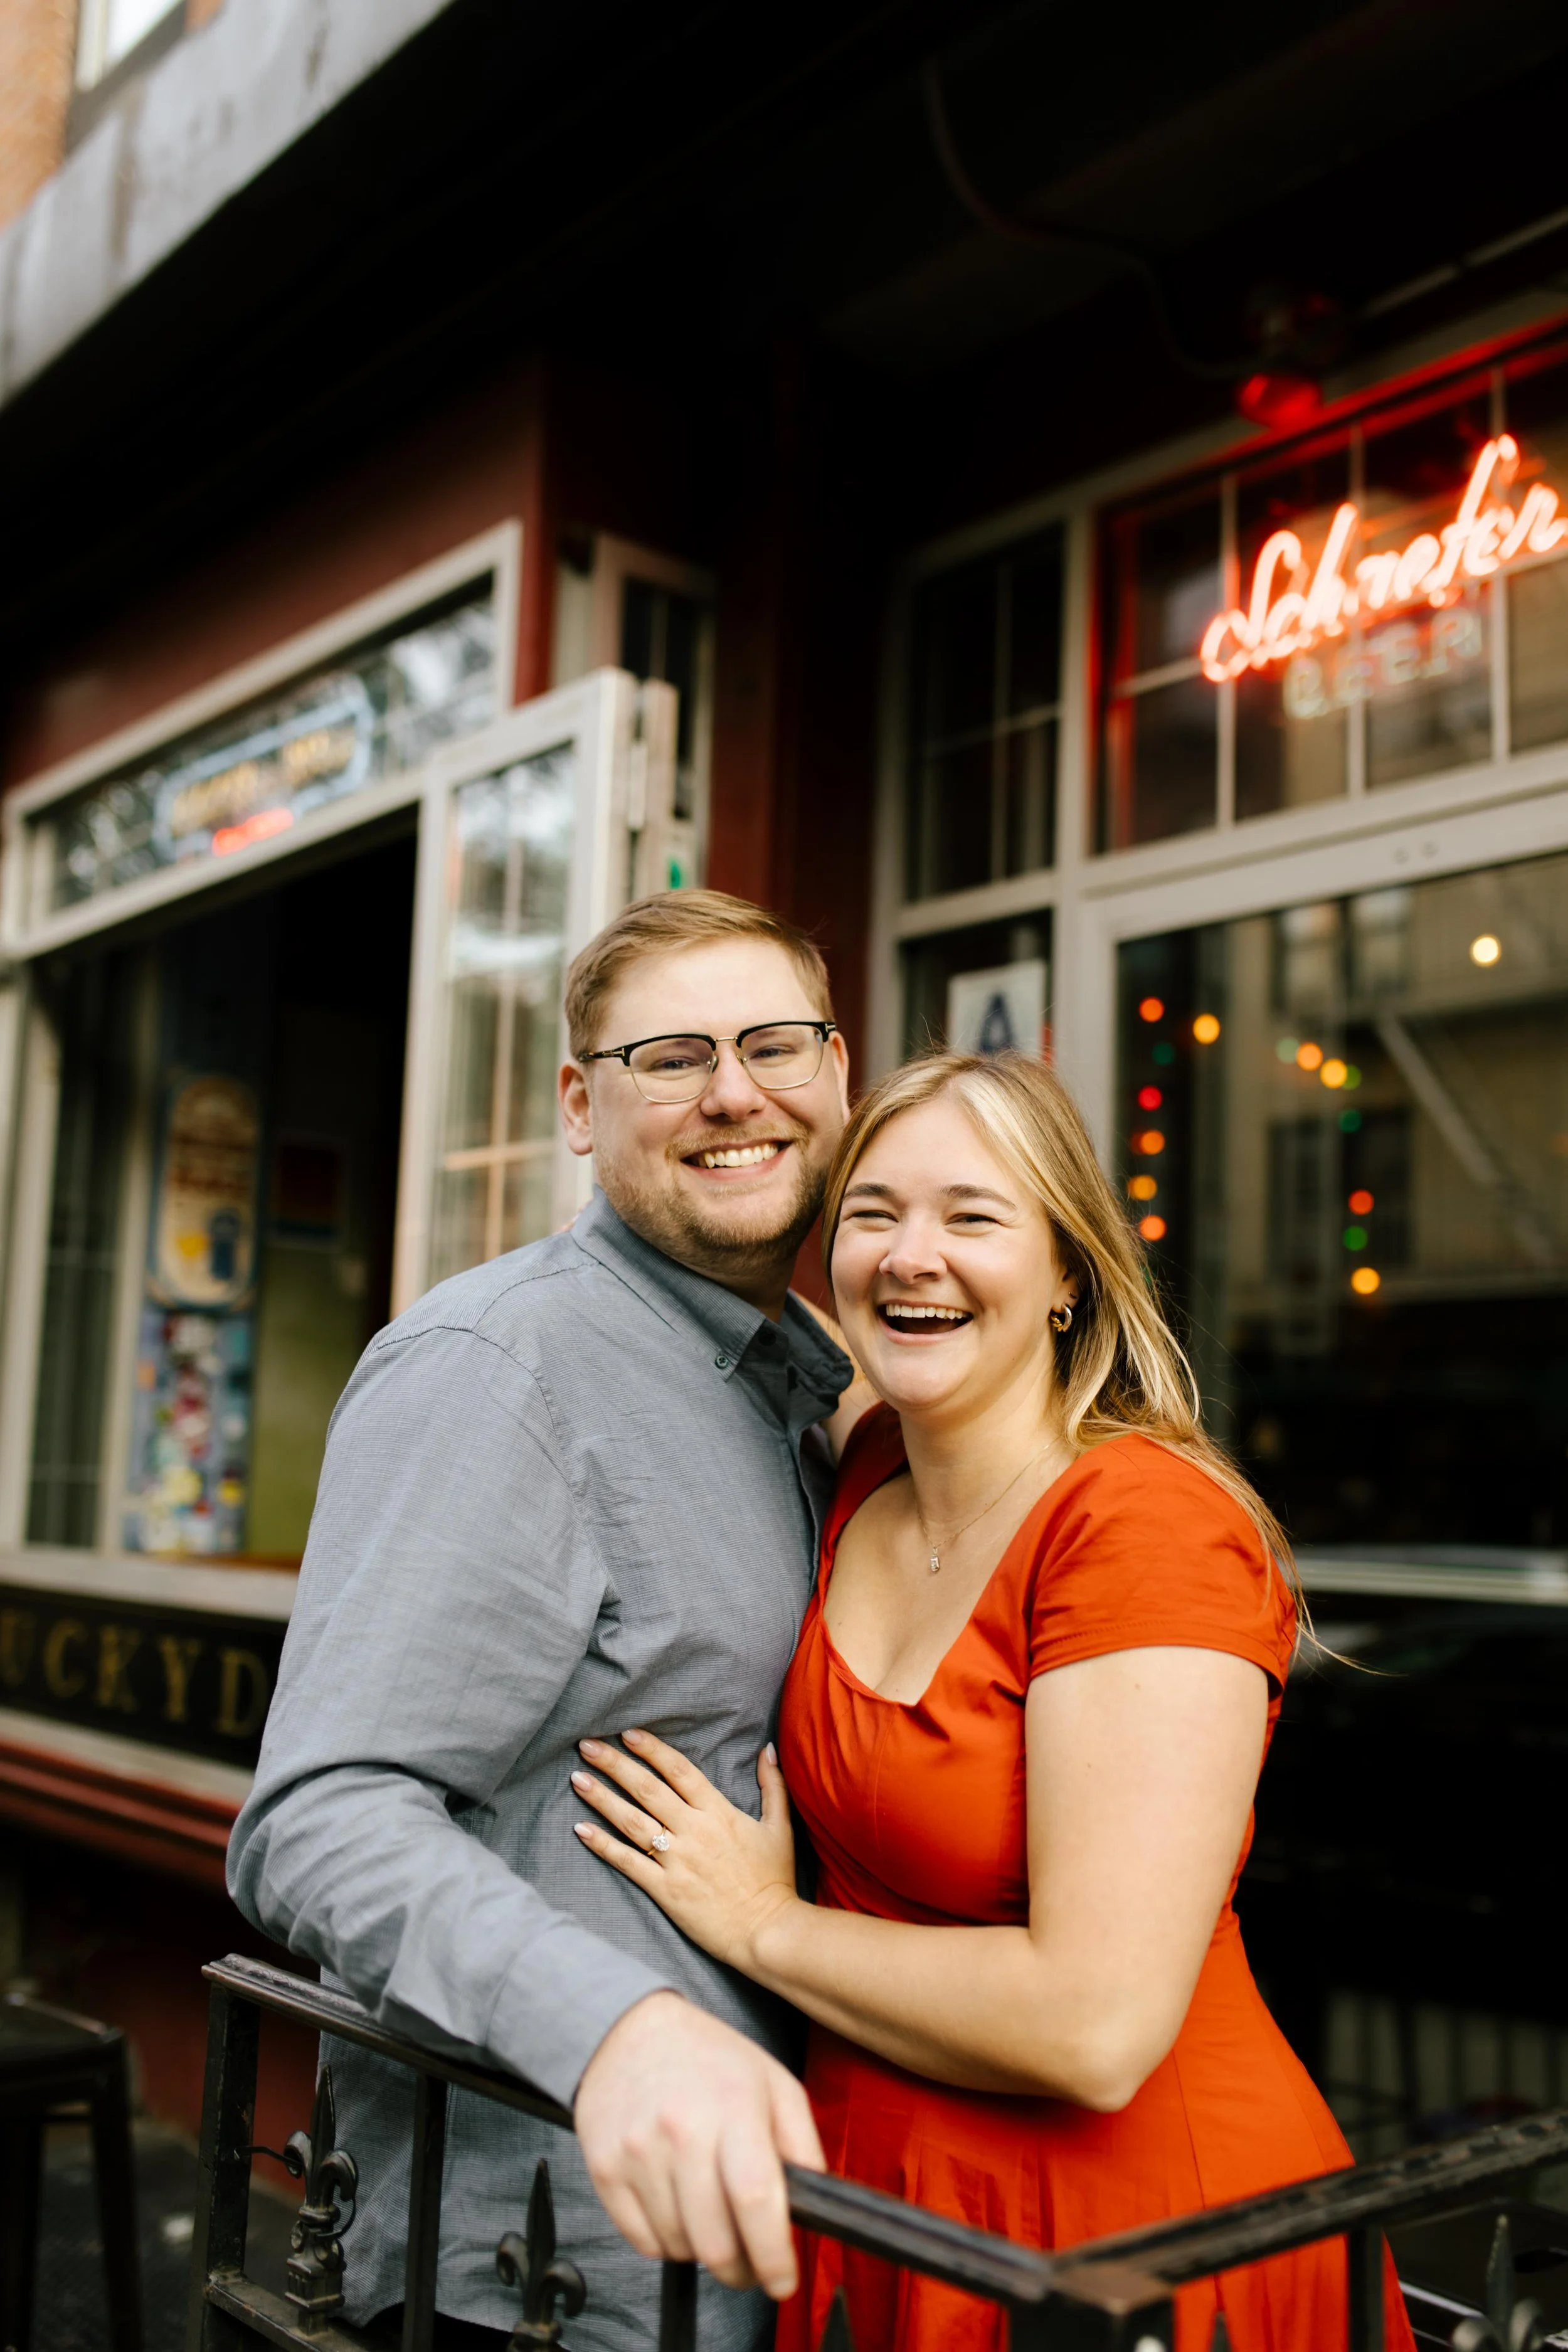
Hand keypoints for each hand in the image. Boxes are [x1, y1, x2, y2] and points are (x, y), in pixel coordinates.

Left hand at [571, 1729, 797, 1972]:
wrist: (767, 1930)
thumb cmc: (774, 1879)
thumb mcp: (780, 1827)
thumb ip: (772, 1786)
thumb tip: (767, 1749)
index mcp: (719, 1812)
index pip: (679, 1770)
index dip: (651, 1749)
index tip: (627, 1733)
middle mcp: (694, 1831)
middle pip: (647, 1789)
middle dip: (615, 1764)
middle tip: (588, 1745)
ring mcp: (677, 1860)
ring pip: (632, 1821)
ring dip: (602, 1797)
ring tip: (577, 1778)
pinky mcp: (665, 1890)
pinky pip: (628, 1862)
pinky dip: (603, 1845)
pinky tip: (581, 1830)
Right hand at [574, 1989, 822, 2296]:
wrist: (628, 2031)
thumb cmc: (709, 2059)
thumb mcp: (774, 2084)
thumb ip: (802, 2144)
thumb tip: (813, 2206)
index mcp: (734, 2107)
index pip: (755, 2199)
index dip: (773, 2255)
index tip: (782, 2281)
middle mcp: (683, 2130)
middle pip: (715, 2240)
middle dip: (741, 2269)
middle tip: (751, 2262)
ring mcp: (638, 2151)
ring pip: (680, 2247)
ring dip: (702, 2251)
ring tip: (710, 2216)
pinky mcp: (605, 2169)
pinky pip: (642, 2241)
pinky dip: (666, 2242)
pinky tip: (677, 2208)